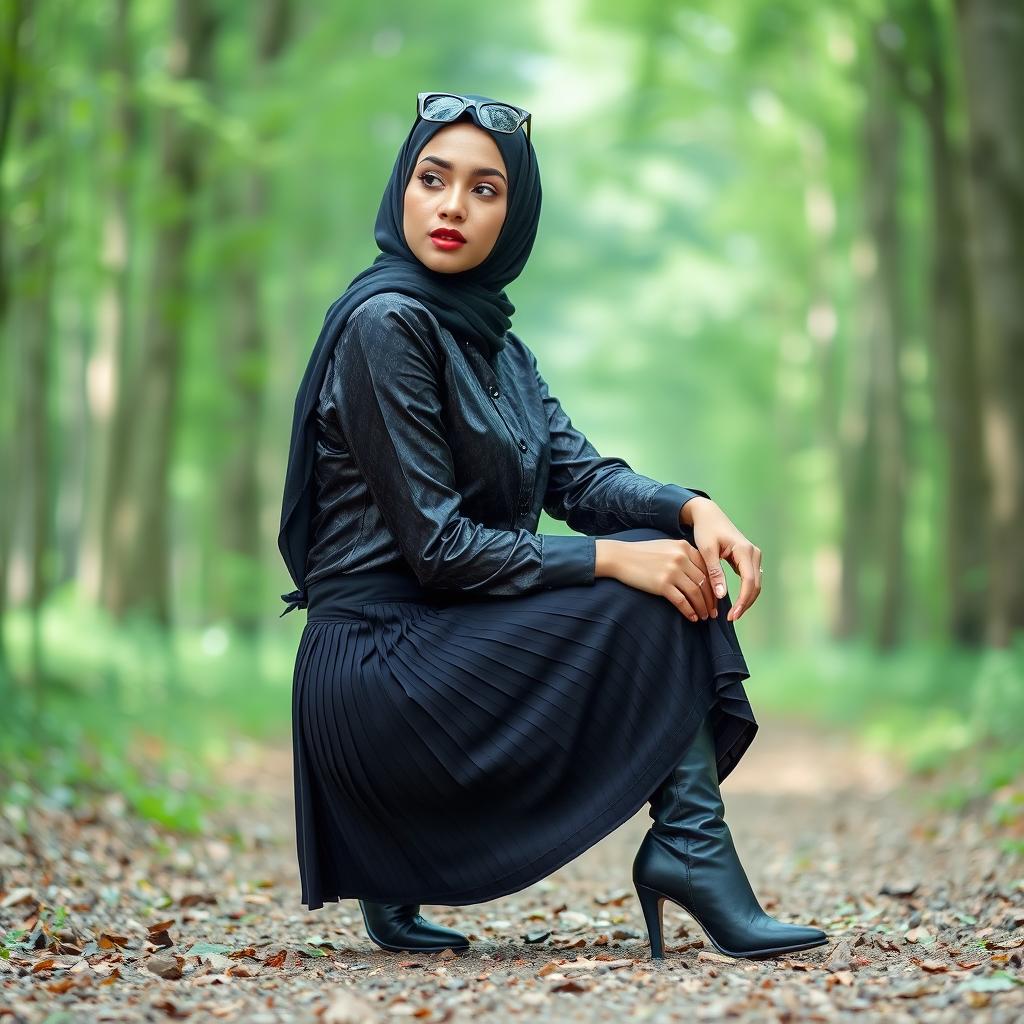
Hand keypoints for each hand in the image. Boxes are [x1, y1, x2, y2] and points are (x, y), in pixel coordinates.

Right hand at [599, 537, 718, 621]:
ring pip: (695, 593)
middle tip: (713, 612)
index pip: (707, 569)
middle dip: (711, 600)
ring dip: (702, 607)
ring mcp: (672, 571)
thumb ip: (684, 555)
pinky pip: (681, 601)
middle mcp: (681, 558)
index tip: (716, 598)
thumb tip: (700, 575)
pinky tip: (692, 617)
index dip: (714, 586)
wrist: (620, 557)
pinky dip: (689, 611)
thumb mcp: (666, 547)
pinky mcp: (662, 584)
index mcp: (685, 547)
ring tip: (704, 617)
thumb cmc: (642, 553)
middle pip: (704, 582)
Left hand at [687, 499, 761, 621]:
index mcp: (744, 551)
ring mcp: (753, 556)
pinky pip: (750, 580)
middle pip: (755, 585)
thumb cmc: (705, 530)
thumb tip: (721, 595)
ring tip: (732, 614)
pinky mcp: (748, 559)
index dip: (742, 601)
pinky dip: (744, 592)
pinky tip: (734, 603)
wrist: (708, 515)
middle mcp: (754, 554)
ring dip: (746, 600)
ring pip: (755, 584)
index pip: (749, 582)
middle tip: (731, 618)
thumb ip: (715, 572)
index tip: (732, 615)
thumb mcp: (707, 551)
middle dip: (745, 604)